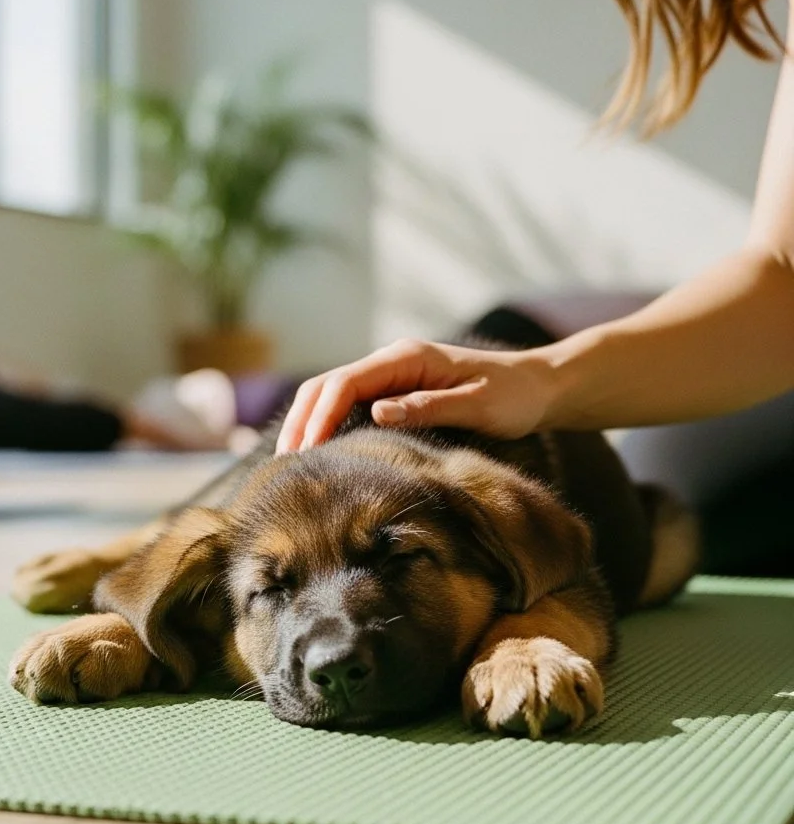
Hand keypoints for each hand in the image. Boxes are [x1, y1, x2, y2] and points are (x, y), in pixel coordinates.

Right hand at [275, 338, 556, 451]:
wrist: (540, 387)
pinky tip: (318, 454)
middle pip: (326, 385)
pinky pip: (348, 405)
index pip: (344, 383)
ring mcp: (390, 376)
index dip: (318, 417)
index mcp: (406, 359)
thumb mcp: (478, 405)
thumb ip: (427, 407)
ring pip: (331, 394)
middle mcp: (392, 362)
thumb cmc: (515, 397)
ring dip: (307, 423)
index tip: (303, 453)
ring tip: (290, 464)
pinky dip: (325, 425)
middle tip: (282, 464)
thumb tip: (375, 412)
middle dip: (301, 421)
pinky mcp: (395, 392)